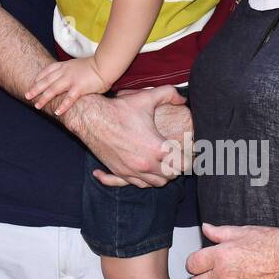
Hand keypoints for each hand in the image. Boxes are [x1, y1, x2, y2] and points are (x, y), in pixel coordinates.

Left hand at [25, 56, 107, 113]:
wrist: (106, 64)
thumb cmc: (94, 66)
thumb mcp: (77, 65)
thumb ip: (69, 70)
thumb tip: (64, 77)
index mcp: (65, 66)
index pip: (47, 71)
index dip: (38, 78)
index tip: (32, 83)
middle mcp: (65, 72)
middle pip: (46, 81)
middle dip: (35, 89)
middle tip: (27, 96)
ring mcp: (71, 80)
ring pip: (53, 89)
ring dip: (44, 98)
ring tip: (37, 106)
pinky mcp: (80, 88)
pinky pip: (69, 98)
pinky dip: (62, 105)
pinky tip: (57, 112)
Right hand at [64, 85, 188, 187]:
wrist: (91, 118)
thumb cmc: (119, 108)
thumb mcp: (146, 97)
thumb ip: (169, 94)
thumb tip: (182, 99)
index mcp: (158, 148)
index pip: (183, 164)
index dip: (188, 159)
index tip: (187, 152)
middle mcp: (146, 164)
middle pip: (170, 176)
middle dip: (175, 168)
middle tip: (175, 157)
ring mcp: (132, 170)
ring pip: (154, 183)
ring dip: (160, 175)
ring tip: (161, 163)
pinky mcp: (119, 171)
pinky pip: (135, 184)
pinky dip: (142, 180)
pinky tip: (141, 171)